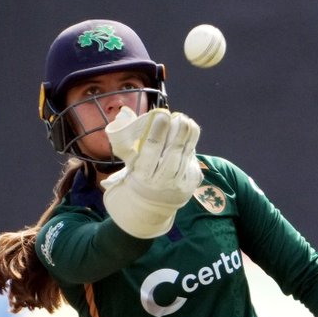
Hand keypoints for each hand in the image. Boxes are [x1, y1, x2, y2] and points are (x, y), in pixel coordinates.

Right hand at [100, 107, 202, 237]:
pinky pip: (192, 161)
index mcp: (142, 176)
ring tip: (187, 121)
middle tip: (180, 117)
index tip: (163, 115)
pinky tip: (191, 132)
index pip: (151, 152)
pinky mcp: (191, 184)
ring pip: (185, 157)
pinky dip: (192, 145)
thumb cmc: (139, 174)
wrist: (151, 204)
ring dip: (189, 137)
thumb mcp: (130, 162)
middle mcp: (161, 183)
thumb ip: (127, 139)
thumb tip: (124, 113)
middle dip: (178, 134)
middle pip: (172, 155)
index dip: (157, 132)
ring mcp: (178, 185)